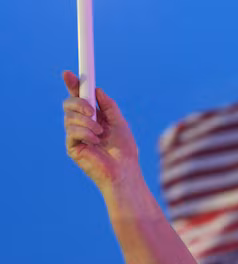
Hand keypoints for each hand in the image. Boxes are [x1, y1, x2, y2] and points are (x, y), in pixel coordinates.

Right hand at [62, 71, 139, 192]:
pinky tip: (96, 141)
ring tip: (101, 133)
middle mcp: (81, 124)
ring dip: (87, 122)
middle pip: (69, 103)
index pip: (79, 97)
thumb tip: (97, 90)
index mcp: (92, 117)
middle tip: (91, 110)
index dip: (73, 85)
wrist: (124, 170)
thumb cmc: (124, 149)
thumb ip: (109, 106)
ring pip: (69, 116)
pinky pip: (71, 131)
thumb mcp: (119, 122)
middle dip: (79, 102)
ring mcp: (75, 135)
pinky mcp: (72, 146)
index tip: (69, 74)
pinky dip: (85, 133)